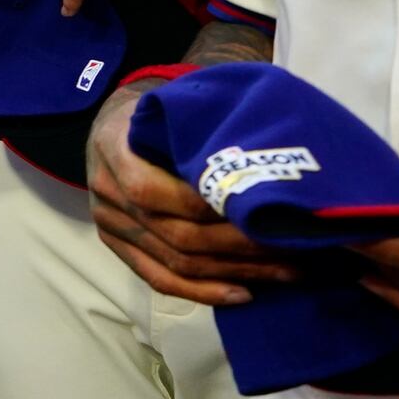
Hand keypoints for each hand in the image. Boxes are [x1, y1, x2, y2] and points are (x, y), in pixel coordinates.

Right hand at [88, 82, 298, 306]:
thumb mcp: (170, 105)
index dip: (207, 205)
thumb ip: (201, 131)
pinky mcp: (119, 248)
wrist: (112, 128)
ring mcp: (111, 225)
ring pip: (175, 262)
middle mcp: (107, 193)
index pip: (156, 189)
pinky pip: (160, 280)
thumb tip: (263, 154)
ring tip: (284, 272)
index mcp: (115, 148)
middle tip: (291, 247)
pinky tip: (243, 293)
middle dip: (239, 246)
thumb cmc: (156, 114)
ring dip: (233, 272)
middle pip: (176, 234)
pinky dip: (203, 292)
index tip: (261, 209)